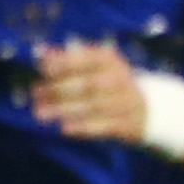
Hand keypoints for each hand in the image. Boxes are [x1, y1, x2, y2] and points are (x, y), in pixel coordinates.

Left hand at [28, 40, 152, 145]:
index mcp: (110, 60)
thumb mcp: (93, 66)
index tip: (43, 69)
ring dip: (65, 110)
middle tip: (36, 95)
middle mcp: (120, 78)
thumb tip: (42, 54)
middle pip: (88, 84)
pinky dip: (83, 127)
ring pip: (93, 106)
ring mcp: (126, 101)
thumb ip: (68, 60)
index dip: (65, 63)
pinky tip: (64, 128)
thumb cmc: (108, 83)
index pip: (87, 58)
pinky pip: (104, 126)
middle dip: (59, 89)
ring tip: (41, 114)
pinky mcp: (128, 124)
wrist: (147, 108)